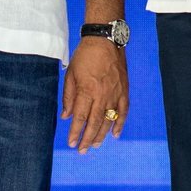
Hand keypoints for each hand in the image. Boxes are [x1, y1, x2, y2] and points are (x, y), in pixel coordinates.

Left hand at [62, 37, 127, 152]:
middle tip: (82, 150)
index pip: (80, 118)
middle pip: (94, 123)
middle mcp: (102, 95)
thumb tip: (66, 116)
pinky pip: (123, 111)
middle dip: (87, 139)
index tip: (71, 143)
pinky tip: (115, 134)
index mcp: (87, 90)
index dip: (75, 132)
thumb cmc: (85, 56)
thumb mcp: (71, 74)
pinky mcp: (124, 90)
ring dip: (101, 135)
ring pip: (109, 120)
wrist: (105, 40)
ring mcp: (115, 93)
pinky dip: (120, 123)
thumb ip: (69, 97)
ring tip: (95, 145)